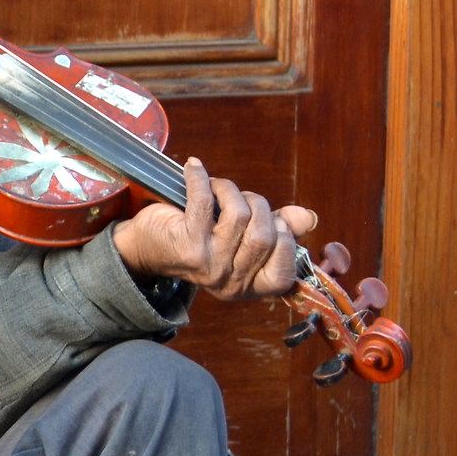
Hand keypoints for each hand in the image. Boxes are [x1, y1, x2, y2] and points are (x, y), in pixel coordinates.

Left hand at [111, 157, 317, 300]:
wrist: (148, 248)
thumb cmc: (203, 237)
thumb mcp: (245, 238)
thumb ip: (282, 229)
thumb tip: (308, 218)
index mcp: (251, 287)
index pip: (285, 272)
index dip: (285, 237)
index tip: (272, 219)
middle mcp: (231, 282)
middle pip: (265, 235)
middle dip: (258, 205)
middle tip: (241, 198)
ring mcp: (210, 267)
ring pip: (240, 216)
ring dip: (230, 190)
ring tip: (218, 187)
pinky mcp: (187, 246)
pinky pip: (205, 202)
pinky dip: (201, 179)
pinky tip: (194, 168)